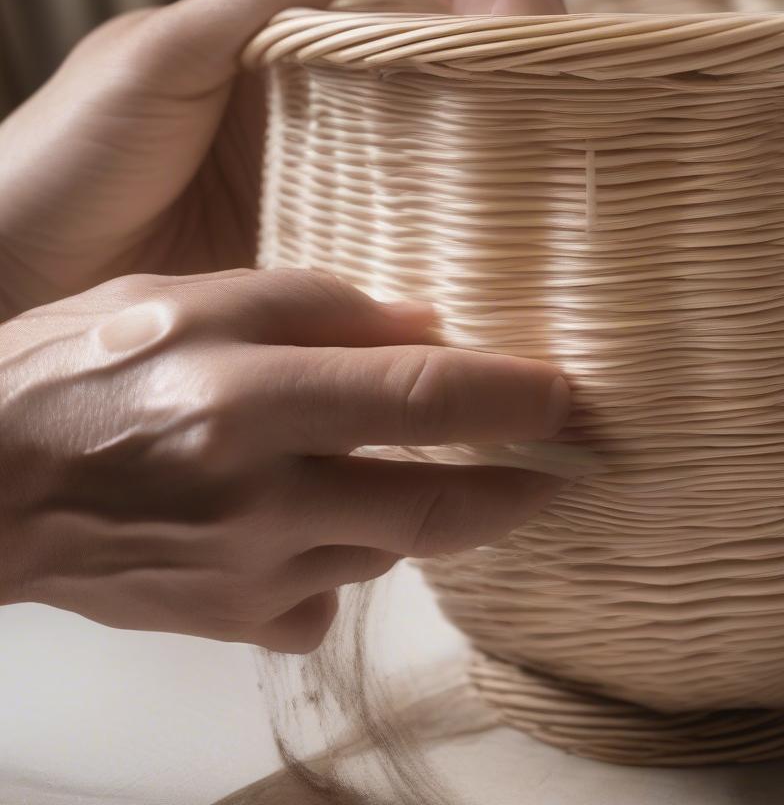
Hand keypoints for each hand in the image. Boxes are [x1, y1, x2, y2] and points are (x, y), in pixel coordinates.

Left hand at [0, 0, 563, 318]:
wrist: (26, 282)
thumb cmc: (67, 162)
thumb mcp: (170, 56)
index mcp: (299, 3)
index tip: (507, 30)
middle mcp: (342, 68)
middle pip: (476, 19)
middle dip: (531, 47)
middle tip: (551, 120)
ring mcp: (356, 152)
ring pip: (474, 116)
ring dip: (519, 137)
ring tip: (542, 189)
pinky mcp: (355, 233)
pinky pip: (439, 212)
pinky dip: (478, 219)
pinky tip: (491, 248)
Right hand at [0, 268, 568, 650]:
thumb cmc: (80, 369)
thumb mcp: (192, 297)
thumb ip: (314, 305)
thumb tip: (424, 327)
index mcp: (250, 395)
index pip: (421, 397)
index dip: (510, 397)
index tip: (566, 396)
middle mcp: (258, 496)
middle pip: (434, 508)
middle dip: (516, 491)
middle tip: (561, 469)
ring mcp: (247, 574)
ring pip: (388, 554)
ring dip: (428, 515)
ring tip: (435, 477)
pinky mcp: (229, 623)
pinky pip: (328, 600)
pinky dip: (348, 563)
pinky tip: (323, 528)